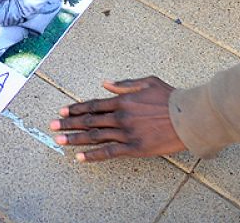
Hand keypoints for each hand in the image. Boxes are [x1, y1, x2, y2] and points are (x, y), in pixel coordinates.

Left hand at [50, 77, 185, 161]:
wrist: (187, 116)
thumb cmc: (170, 97)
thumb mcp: (147, 82)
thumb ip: (124, 84)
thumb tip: (106, 84)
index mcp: (122, 100)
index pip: (93, 105)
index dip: (75, 108)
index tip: (62, 111)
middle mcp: (120, 116)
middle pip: (89, 121)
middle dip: (68, 123)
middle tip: (52, 126)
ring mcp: (125, 133)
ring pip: (94, 136)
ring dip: (75, 138)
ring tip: (59, 140)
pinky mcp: (133, 147)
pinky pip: (108, 152)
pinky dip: (92, 155)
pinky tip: (79, 157)